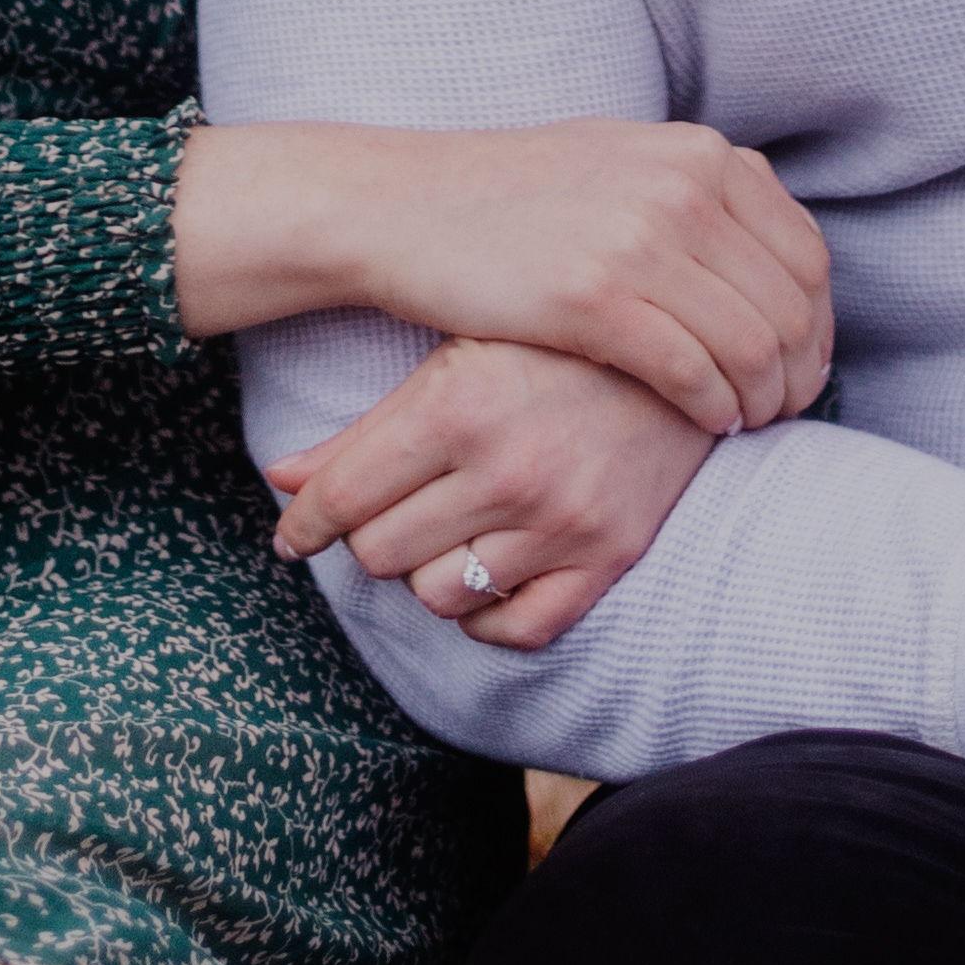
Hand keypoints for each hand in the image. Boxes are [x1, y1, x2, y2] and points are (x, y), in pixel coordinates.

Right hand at [170, 116, 830, 437]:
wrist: (409, 206)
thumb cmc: (515, 198)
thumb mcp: (624, 162)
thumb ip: (698, 190)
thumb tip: (769, 242)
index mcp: (699, 152)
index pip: (806, 253)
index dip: (818, 324)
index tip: (802, 366)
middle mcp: (684, 186)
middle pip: (791, 305)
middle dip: (799, 371)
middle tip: (782, 410)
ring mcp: (640, 238)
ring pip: (753, 345)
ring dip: (761, 399)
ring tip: (743, 423)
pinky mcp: (595, 297)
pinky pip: (693, 371)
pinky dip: (713, 408)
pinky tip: (703, 422)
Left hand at [263, 337, 718, 651]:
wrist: (687, 341)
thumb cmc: (552, 337)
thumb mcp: (455, 355)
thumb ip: (364, 429)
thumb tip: (277, 479)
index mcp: (459, 405)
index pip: (344, 499)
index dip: (304, 523)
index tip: (292, 534)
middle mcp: (508, 470)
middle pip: (380, 553)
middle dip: (368, 535)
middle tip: (385, 509)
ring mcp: (562, 520)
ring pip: (437, 594)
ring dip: (426, 569)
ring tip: (443, 528)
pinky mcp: (608, 556)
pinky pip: (515, 627)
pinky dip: (484, 612)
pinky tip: (484, 570)